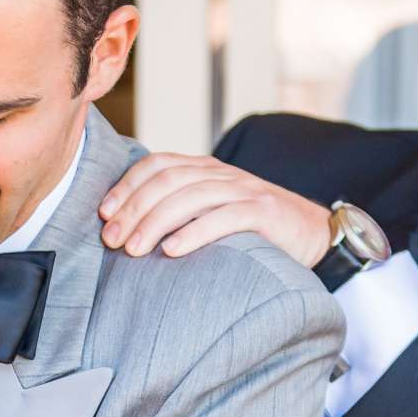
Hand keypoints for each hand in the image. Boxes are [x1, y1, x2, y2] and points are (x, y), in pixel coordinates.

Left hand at [97, 151, 329, 267]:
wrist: (313, 232)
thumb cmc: (254, 229)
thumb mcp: (213, 212)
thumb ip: (180, 211)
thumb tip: (129, 230)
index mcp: (205, 169)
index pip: (157, 165)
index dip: (126, 186)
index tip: (103, 214)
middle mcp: (221, 173)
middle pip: (167, 181)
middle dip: (133, 209)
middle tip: (111, 240)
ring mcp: (243, 190)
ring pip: (189, 197)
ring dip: (154, 223)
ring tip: (133, 250)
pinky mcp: (263, 211)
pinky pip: (224, 218)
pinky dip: (194, 233)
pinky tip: (173, 251)